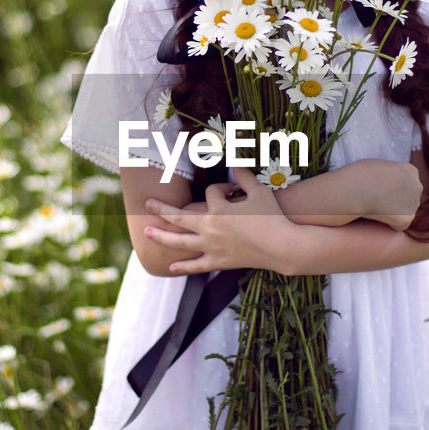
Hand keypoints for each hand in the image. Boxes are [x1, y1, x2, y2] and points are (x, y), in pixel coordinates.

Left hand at [142, 167, 291, 274]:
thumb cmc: (272, 217)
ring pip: (180, 242)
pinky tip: (171, 268)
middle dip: (162, 209)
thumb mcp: (259, 191)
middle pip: (179, 217)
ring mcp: (212, 247)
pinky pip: (197, 265)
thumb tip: (235, 161)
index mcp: (218, 210)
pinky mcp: (219, 262)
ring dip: (162, 236)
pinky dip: (184, 267)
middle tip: (147, 203)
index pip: (211, 194)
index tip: (233, 191)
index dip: (221, 189)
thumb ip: (245, 176)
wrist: (281, 246)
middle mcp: (209, 229)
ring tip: (146, 232)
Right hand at [351, 159, 422, 229]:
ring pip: (405, 212)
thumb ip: (391, 173)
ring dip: (393, 213)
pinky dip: (389, 223)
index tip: (380, 189)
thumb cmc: (360, 175)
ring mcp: (414, 202)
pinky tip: (378, 214)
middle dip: (396, 202)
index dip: (392, 189)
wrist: (354, 189)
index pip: (407, 184)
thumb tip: (391, 182)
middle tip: (378, 200)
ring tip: (376, 206)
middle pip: (409, 198)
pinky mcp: (408, 218)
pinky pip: (399, 225)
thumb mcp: (379, 166)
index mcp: (411, 171)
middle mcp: (417, 185)